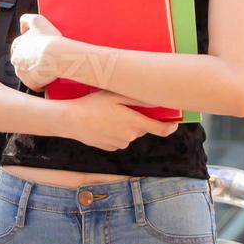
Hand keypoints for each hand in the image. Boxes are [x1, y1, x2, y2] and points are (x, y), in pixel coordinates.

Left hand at [11, 13, 65, 91]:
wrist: (57, 55)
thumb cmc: (49, 38)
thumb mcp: (37, 20)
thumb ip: (26, 19)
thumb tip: (22, 27)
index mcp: (17, 46)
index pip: (19, 47)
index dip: (30, 48)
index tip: (39, 50)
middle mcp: (16, 60)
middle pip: (22, 61)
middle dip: (30, 62)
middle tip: (44, 60)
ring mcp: (22, 73)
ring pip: (28, 73)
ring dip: (35, 72)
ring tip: (48, 70)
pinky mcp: (30, 83)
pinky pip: (35, 85)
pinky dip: (41, 83)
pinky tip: (49, 79)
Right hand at [55, 90, 179, 151]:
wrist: (70, 120)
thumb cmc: (92, 104)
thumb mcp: (115, 95)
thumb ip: (137, 99)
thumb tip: (156, 102)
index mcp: (134, 123)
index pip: (161, 130)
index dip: (170, 127)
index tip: (173, 123)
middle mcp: (130, 137)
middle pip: (142, 128)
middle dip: (137, 119)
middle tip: (122, 107)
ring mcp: (119, 144)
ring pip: (129, 133)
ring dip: (124, 125)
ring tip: (107, 114)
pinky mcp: (109, 148)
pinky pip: (118, 139)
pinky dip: (114, 131)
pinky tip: (102, 123)